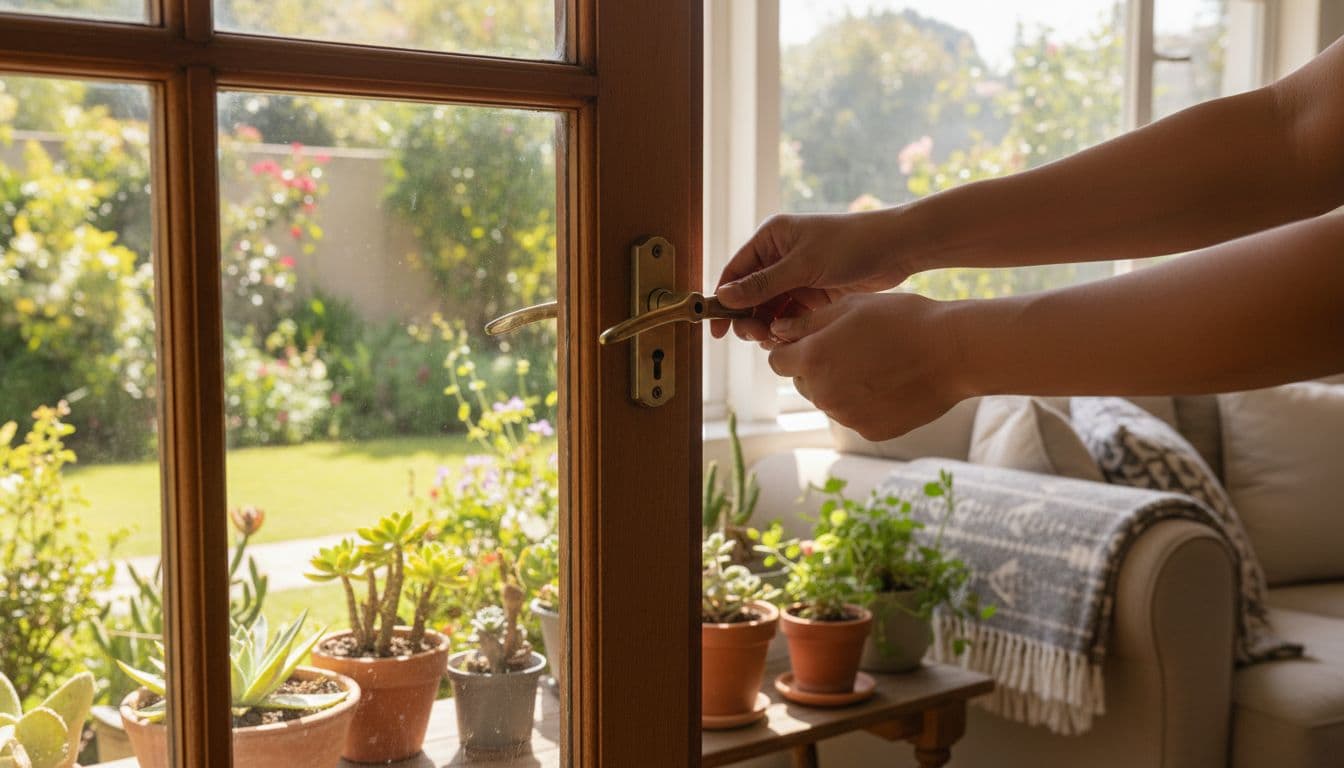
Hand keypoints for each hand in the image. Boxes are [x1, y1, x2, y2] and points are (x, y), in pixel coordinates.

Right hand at [711, 209, 917, 340]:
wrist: (896, 249)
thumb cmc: (851, 245)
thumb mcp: (803, 266)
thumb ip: (763, 284)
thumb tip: (724, 297)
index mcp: (771, 238)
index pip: (735, 272)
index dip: (723, 300)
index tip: (717, 327)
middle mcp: (779, 256)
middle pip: (749, 294)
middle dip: (748, 317)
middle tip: (755, 336)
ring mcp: (796, 276)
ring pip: (769, 308)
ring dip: (766, 325)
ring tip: (774, 339)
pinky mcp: (813, 293)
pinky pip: (789, 314)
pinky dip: (785, 328)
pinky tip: (788, 338)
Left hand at [764, 293, 974, 439]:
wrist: (953, 352)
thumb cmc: (902, 320)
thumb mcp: (851, 307)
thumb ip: (807, 323)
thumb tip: (776, 332)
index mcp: (813, 359)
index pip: (778, 361)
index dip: (793, 349)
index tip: (813, 340)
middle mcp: (823, 393)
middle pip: (803, 383)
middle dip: (817, 367)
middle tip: (852, 348)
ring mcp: (847, 416)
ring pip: (829, 400)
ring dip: (840, 385)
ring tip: (875, 364)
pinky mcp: (871, 431)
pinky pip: (855, 416)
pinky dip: (865, 403)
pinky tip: (890, 384)